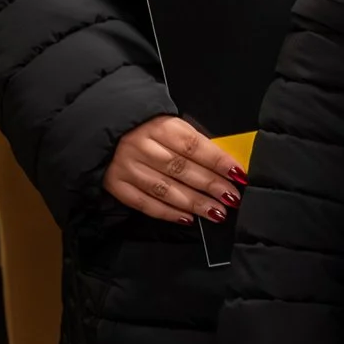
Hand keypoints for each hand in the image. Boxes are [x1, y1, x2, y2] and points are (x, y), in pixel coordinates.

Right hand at [103, 115, 242, 223]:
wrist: (105, 130)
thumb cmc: (148, 128)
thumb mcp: (171, 125)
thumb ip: (193, 143)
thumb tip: (224, 166)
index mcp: (160, 126)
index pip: (194, 146)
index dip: (218, 161)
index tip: (238, 174)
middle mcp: (142, 146)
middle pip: (181, 169)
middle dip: (210, 186)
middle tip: (232, 198)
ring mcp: (126, 167)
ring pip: (165, 189)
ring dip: (194, 203)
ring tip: (216, 212)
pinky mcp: (115, 184)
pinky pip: (144, 203)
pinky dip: (167, 212)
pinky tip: (187, 218)